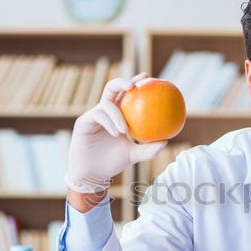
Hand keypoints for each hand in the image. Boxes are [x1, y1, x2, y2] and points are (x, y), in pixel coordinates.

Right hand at [65, 73, 166, 193]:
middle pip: (112, 88)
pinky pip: (98, 115)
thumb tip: (166, 141)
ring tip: (124, 130)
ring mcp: (93, 115)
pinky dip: (109, 123)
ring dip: (117, 115)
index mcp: (117, 114)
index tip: (148, 77)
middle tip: (134, 85)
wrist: (93, 173)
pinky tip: (116, 133)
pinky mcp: (83, 121)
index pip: (126, 94)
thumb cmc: (113, 163)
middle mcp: (105, 111)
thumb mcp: (134, 155)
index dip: (135, 82)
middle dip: (122, 82)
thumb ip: (149, 149)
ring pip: (106, 104)